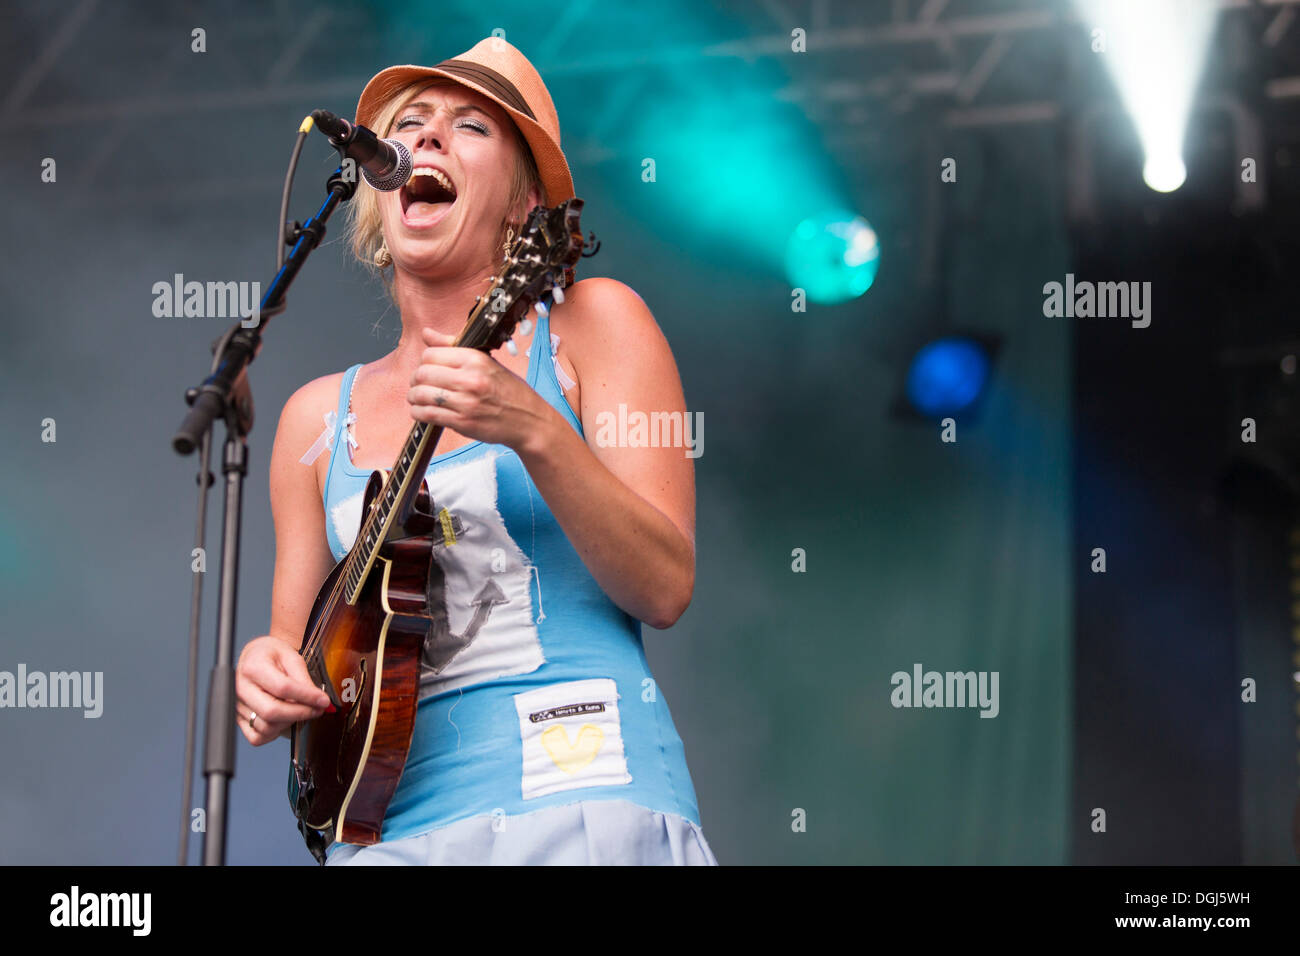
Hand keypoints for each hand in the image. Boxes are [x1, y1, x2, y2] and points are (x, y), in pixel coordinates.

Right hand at [235, 635, 330, 745]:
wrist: (254, 656)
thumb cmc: (271, 655)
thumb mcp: (291, 657)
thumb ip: (303, 678)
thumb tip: (318, 699)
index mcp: (254, 668)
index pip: (282, 688)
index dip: (306, 697)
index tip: (323, 700)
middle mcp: (241, 688)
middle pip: (272, 712)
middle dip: (300, 713)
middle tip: (317, 709)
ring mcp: (238, 706)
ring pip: (266, 727)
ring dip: (289, 723)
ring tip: (300, 711)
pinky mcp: (238, 719)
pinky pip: (257, 737)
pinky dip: (274, 733)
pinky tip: (283, 721)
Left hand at [407, 326, 553, 451]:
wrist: (529, 420)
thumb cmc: (509, 391)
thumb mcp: (487, 362)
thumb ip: (453, 348)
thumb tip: (426, 333)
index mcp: (475, 359)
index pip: (431, 354)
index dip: (424, 362)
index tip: (428, 369)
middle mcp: (470, 379)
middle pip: (422, 373)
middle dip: (415, 380)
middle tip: (419, 385)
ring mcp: (466, 402)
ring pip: (420, 394)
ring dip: (413, 397)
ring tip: (418, 399)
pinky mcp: (462, 422)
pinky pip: (427, 414)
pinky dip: (418, 413)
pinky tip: (423, 412)